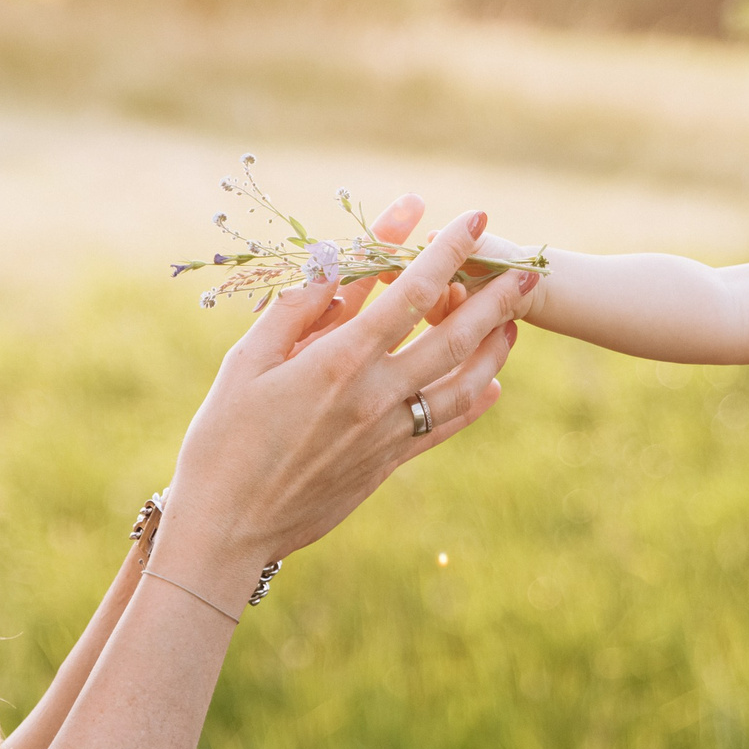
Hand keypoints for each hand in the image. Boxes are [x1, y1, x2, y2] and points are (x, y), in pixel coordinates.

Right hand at [156, 207, 537, 598]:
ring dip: (494, 349)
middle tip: (525, 270)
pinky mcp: (387, 465)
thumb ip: (296, 310)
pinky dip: (473, 404)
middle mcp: (375, 396)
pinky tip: (492, 385)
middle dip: (494, 299)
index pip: (409, 292)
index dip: (446, 251)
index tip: (473, 220)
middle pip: (453, 337)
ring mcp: (387, 434)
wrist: (228, 528)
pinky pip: (443, 429)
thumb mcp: (246, 362)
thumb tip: (337, 264)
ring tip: (515, 321)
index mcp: (339, 361)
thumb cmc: (223, 439)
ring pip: (460, 384)